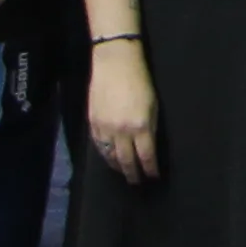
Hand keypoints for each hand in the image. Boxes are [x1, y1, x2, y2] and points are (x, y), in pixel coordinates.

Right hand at [86, 38, 161, 181]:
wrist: (114, 64)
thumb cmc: (140, 81)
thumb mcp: (153, 105)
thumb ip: (150, 127)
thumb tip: (149, 146)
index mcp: (140, 126)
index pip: (146, 156)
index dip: (150, 169)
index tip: (153, 176)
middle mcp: (121, 132)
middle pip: (126, 160)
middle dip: (132, 173)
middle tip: (136, 181)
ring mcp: (104, 128)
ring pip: (110, 156)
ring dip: (117, 166)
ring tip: (123, 171)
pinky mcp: (92, 123)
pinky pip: (98, 146)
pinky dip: (105, 154)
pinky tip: (109, 158)